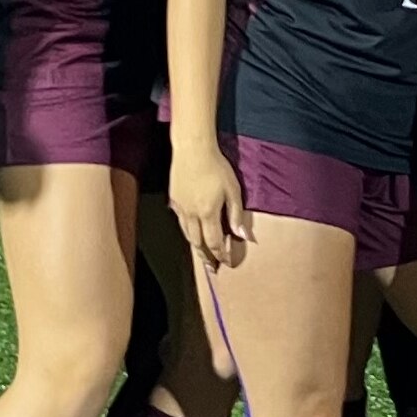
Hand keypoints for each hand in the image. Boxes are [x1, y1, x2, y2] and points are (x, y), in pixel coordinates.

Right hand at [172, 136, 253, 270]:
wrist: (192, 150)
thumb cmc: (216, 167)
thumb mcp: (233, 190)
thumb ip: (236, 215)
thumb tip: (242, 236)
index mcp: (208, 214)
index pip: (215, 243)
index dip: (221, 255)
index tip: (226, 262)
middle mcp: (192, 215)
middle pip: (197, 243)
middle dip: (205, 256)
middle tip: (211, 266)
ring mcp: (181, 208)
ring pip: (186, 234)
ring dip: (195, 245)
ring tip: (201, 252)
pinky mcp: (174, 199)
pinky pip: (181, 221)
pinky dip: (187, 230)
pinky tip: (191, 230)